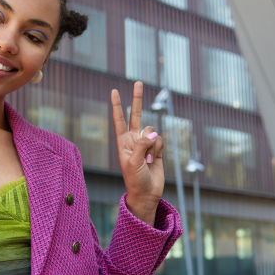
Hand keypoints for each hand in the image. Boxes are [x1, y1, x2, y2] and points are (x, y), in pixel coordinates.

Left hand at [111, 82, 164, 225]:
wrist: (146, 193)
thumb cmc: (135, 179)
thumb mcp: (133, 161)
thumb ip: (141, 144)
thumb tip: (153, 132)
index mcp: (123, 142)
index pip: (119, 119)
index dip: (117, 105)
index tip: (114, 91)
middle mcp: (133, 139)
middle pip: (135, 114)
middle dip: (136, 99)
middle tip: (138, 82)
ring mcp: (146, 143)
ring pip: (152, 130)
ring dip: (152, 144)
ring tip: (147, 159)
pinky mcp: (157, 148)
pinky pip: (160, 139)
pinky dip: (159, 148)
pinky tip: (155, 159)